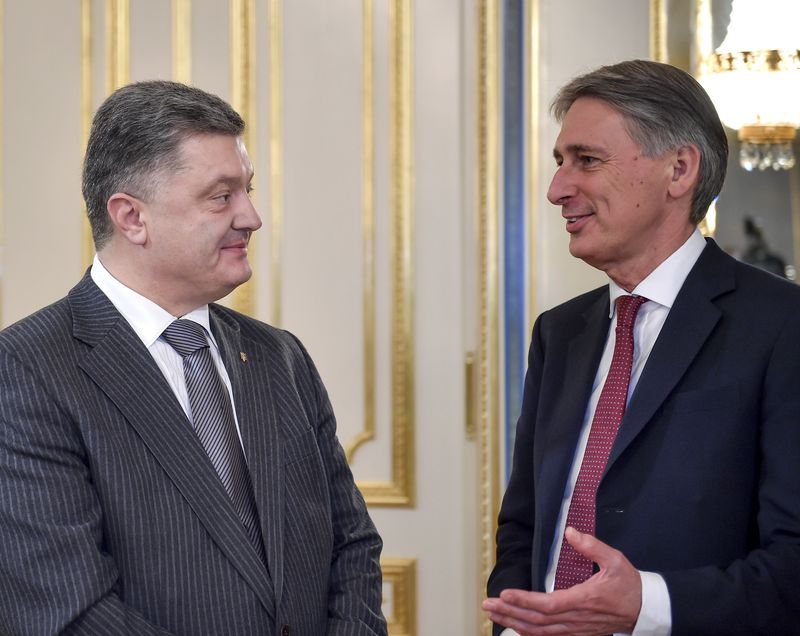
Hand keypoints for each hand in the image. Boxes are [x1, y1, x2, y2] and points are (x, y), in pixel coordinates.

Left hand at [482, 528, 641, 635]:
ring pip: (540, 632)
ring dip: (514, 623)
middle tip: (488, 604)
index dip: (524, 601)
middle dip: (510, 613)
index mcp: (583, 599)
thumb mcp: (614, 560)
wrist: (645, 610)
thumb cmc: (629, 585)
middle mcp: (576, 618)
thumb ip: (591, 546)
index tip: (505, 593)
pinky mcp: (577, 633)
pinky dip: (529, 634)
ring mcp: (576, 629)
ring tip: (493, 613)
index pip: (547, 604)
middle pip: (537, 621)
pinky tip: (514, 627)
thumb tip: (570, 532)